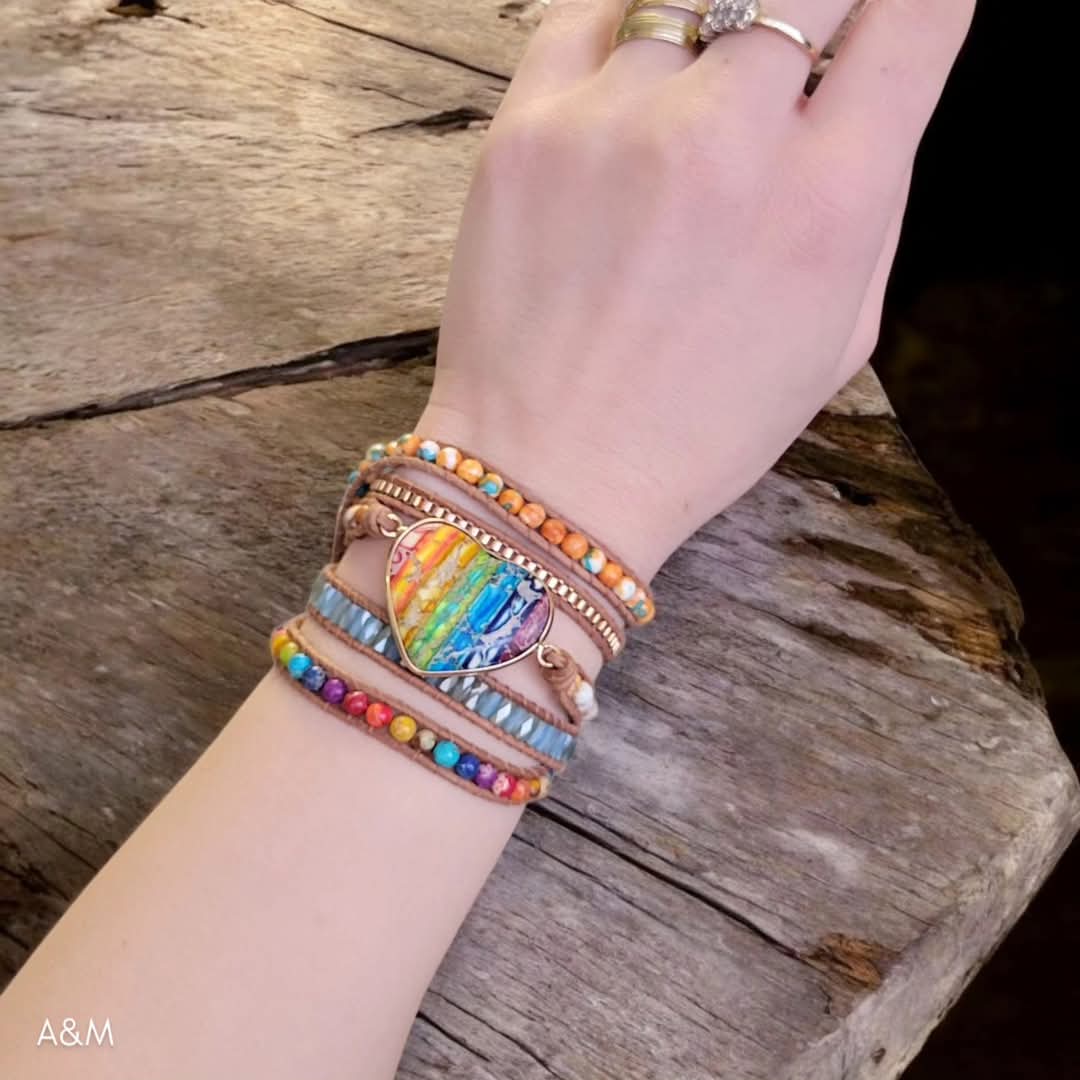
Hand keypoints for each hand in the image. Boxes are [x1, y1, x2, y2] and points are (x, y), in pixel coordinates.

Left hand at [421, 0, 974, 579]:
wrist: (551, 475)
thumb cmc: (699, 427)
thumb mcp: (838, 338)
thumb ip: (874, 200)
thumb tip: (878, 81)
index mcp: (828, 204)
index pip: (916, 12)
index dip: (919, 1)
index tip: (897, 17)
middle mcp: (727, 141)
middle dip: (821, 7)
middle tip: (799, 50)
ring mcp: (617, 125)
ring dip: (718, 28)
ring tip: (705, 94)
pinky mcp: (527, 130)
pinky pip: (589, 11)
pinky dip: (626, 27)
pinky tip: (635, 82)